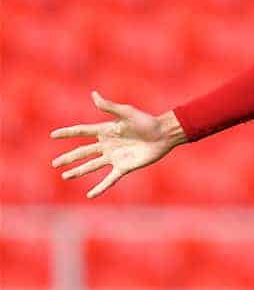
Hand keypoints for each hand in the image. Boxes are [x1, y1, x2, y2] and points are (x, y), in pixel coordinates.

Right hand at [50, 91, 186, 198]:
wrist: (164, 135)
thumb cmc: (147, 121)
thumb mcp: (127, 113)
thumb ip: (109, 107)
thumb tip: (93, 94)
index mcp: (106, 130)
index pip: (82, 131)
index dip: (68, 133)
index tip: (53, 135)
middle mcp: (107, 144)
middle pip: (83, 152)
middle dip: (68, 157)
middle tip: (54, 163)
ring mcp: (115, 157)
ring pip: (92, 166)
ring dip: (78, 171)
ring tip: (65, 176)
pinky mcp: (124, 167)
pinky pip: (109, 179)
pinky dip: (100, 187)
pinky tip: (90, 195)